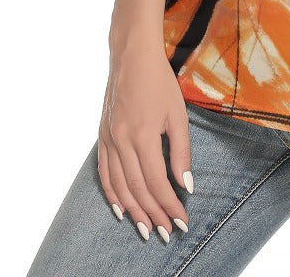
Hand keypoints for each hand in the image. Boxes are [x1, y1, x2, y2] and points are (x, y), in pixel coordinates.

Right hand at [97, 39, 192, 243]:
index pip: (157, 183)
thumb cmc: (160, 82)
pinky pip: (104, 172)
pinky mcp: (102, 135)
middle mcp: (122, 141)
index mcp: (143, 136)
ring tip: (147, 230)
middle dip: (154, 215)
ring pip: (120, 186)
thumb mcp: (178, 114)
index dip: (170, 206)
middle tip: (168, 234)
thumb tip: (186, 185)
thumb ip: (182, 151)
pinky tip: (121, 209)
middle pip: (138, 190)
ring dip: (134, 211)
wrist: (131, 56)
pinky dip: (112, 194)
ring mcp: (108, 139)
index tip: (182, 222)